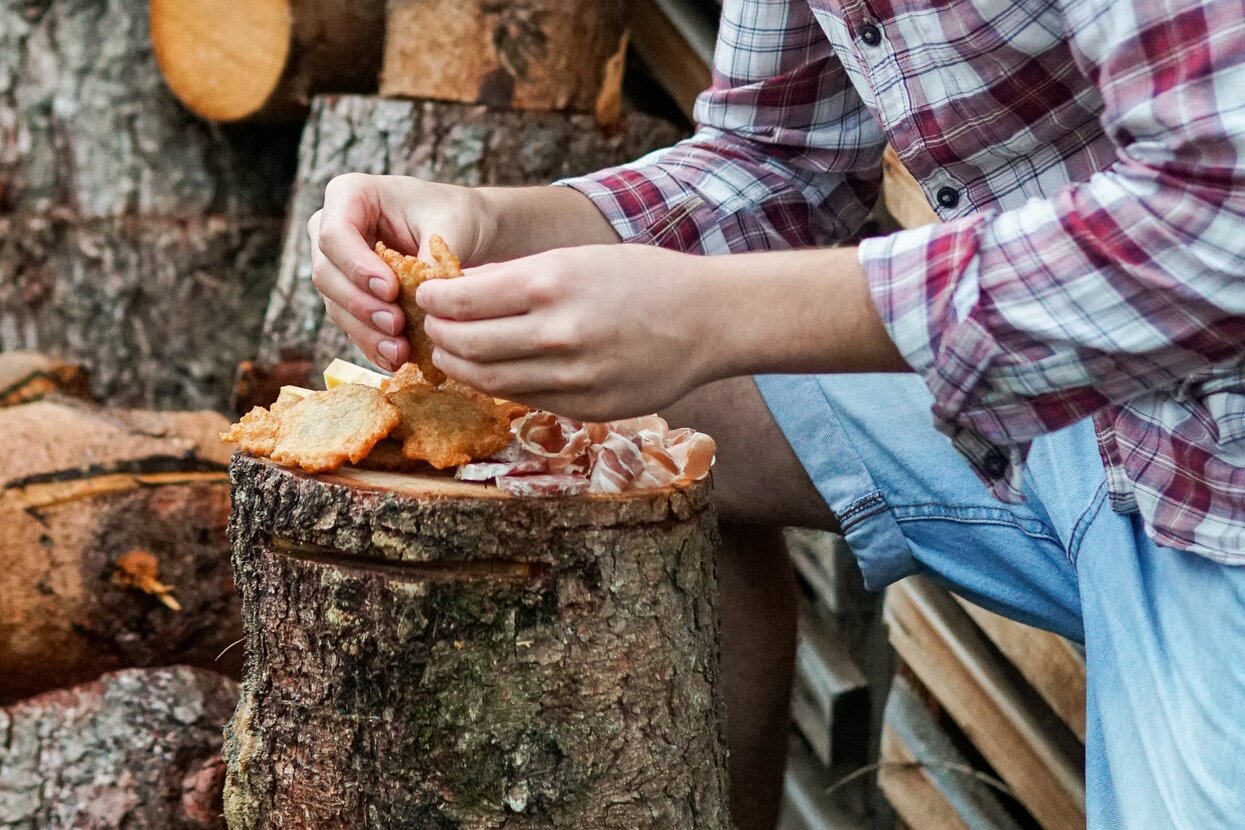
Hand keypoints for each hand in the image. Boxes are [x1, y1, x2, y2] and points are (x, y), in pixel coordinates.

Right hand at [307, 176, 620, 371]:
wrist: (469, 233)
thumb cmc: (458, 216)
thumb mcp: (452, 226)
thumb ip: (431, 255)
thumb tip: (418, 296)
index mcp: (350, 195)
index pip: (335, 234)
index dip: (357, 266)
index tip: (390, 290)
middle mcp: (332, 230)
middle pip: (326, 273)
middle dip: (360, 305)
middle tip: (395, 326)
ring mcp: (337, 266)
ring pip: (335, 304)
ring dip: (365, 332)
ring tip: (399, 351)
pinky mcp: (350, 297)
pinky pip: (352, 324)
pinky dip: (372, 344)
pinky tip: (394, 361)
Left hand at [418, 245, 718, 420]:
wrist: (707, 321)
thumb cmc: (642, 279)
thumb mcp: (577, 258)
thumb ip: (517, 278)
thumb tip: (459, 289)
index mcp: (551, 282)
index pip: (462, 300)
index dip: (434, 300)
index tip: (427, 296)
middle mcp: (556, 332)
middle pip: (466, 345)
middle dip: (438, 337)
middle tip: (432, 329)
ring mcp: (571, 377)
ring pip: (488, 381)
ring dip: (459, 368)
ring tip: (452, 354)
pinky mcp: (584, 407)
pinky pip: (524, 399)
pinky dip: (499, 386)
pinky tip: (494, 372)